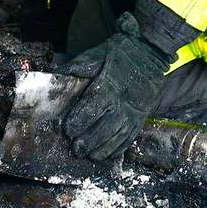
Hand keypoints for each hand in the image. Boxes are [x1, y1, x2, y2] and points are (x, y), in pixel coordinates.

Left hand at [62, 13, 169, 160]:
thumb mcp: (97, 54)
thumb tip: (56, 73)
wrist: (150, 52)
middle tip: (76, 148)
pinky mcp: (142, 116)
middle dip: (88, 140)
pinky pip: (131, 136)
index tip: (68, 130)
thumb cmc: (119, 53)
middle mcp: (122, 102)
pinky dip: (120, 147)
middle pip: (104, 127)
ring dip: (103, 148)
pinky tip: (109, 154)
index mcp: (109, 86)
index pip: (91, 108)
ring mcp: (134, 111)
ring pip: (117, 135)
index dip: (79, 121)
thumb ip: (78, 67)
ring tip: (90, 155)